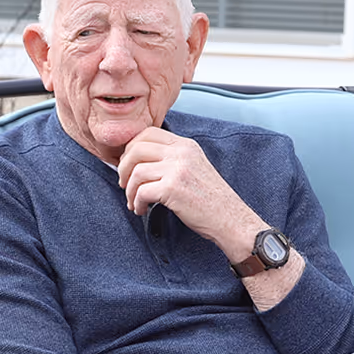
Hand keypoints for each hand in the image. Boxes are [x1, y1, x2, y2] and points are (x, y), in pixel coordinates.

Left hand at [115, 127, 265, 262]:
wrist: (229, 219)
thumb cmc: (210, 200)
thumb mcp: (194, 168)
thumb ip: (172, 159)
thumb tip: (138, 161)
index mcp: (185, 145)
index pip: (147, 133)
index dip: (130, 148)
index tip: (128, 165)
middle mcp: (181, 153)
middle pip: (136, 148)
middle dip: (123, 168)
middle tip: (124, 184)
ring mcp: (177, 169)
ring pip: (136, 172)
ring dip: (129, 190)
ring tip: (133, 202)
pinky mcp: (172, 189)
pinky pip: (141, 191)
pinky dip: (136, 203)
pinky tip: (141, 210)